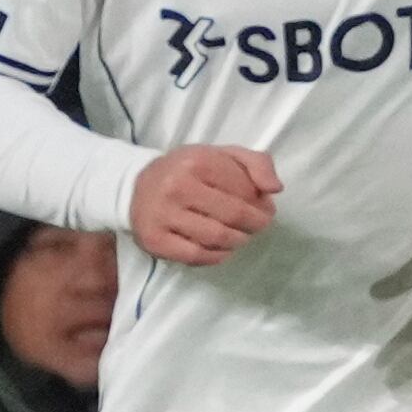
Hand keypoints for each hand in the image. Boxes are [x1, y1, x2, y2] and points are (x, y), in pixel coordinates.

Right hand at [128, 144, 279, 265]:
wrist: (135, 187)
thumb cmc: (187, 171)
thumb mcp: (222, 155)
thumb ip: (256, 163)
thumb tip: (276, 189)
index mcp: (197, 161)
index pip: (245, 189)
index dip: (262, 202)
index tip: (265, 206)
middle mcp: (178, 187)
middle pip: (234, 215)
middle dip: (255, 224)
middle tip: (259, 225)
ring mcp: (164, 215)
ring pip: (217, 238)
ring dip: (238, 241)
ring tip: (241, 236)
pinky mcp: (156, 240)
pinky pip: (196, 256)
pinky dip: (217, 256)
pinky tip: (223, 250)